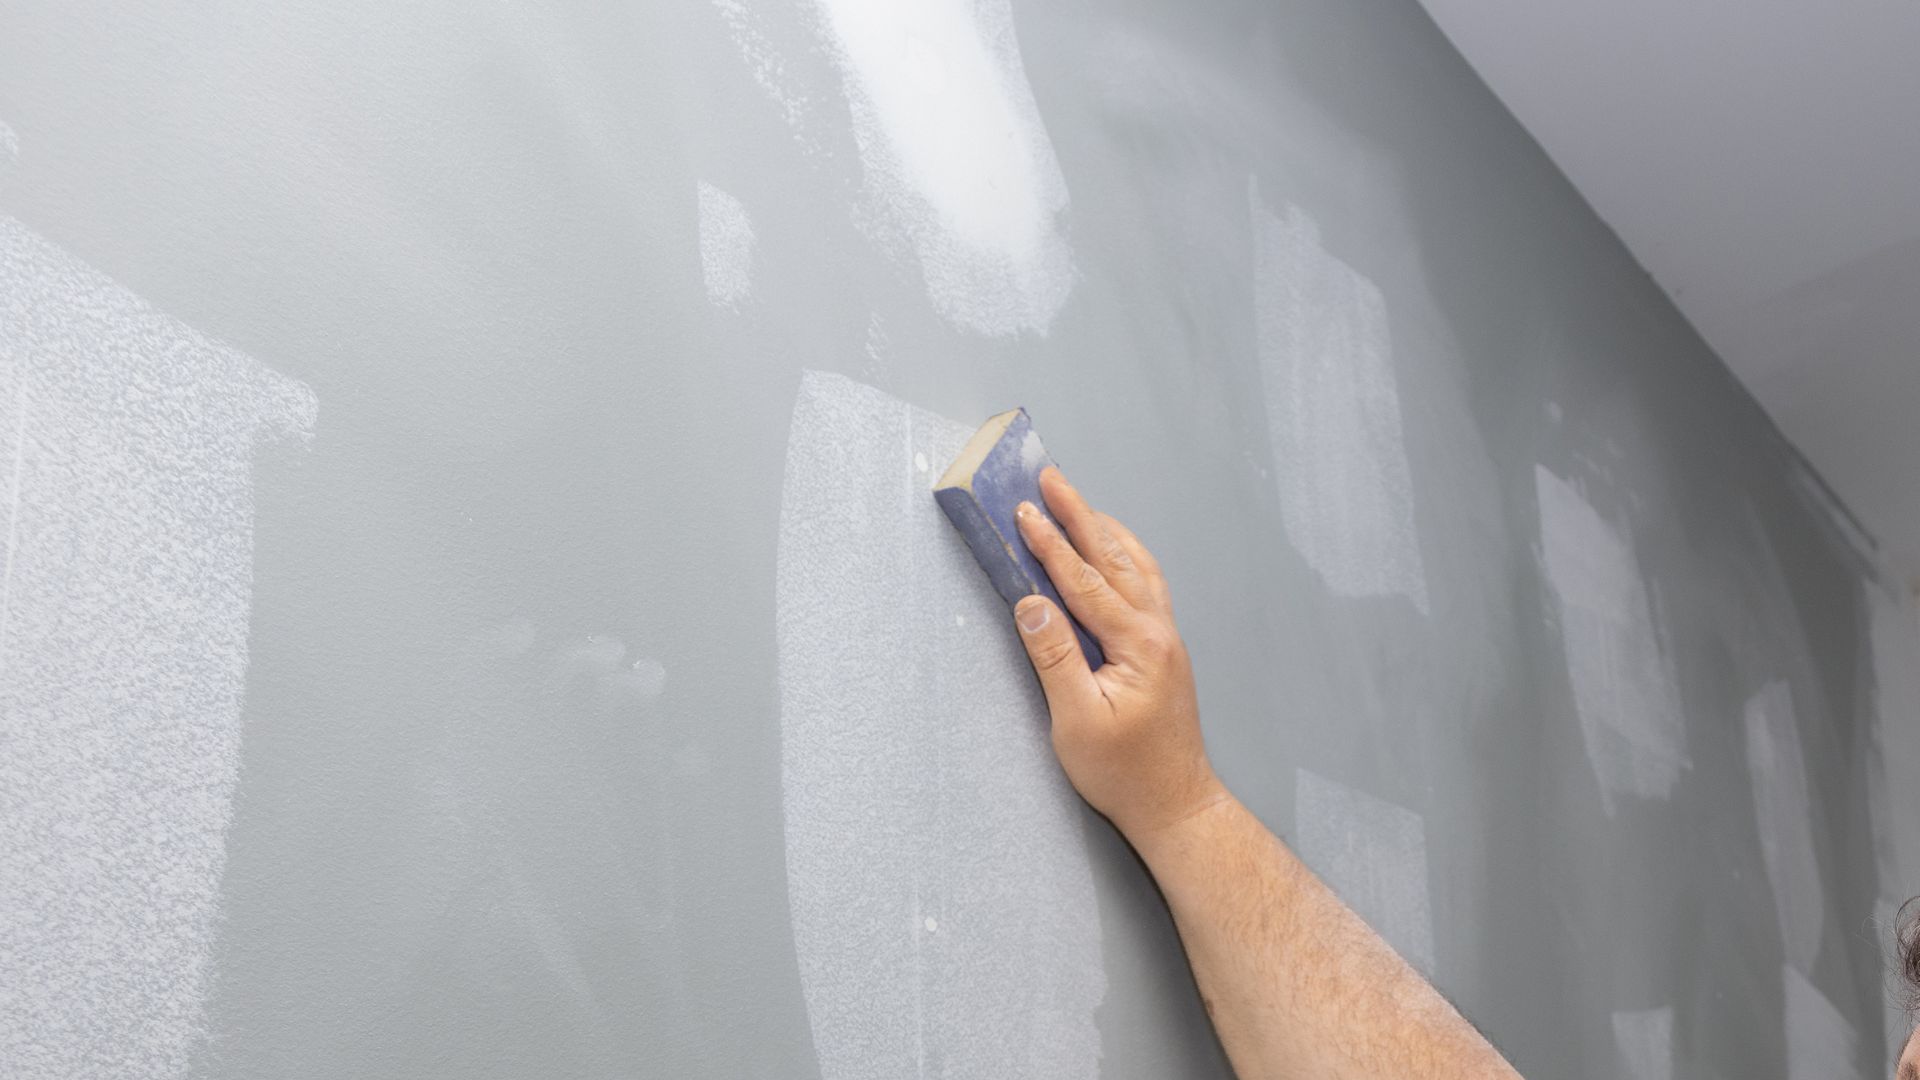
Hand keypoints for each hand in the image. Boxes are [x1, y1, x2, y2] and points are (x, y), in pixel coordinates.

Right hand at [1012, 468, 1226, 838]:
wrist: (1176, 804)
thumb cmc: (1126, 773)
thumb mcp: (1077, 721)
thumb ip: (1054, 657)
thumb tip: (1031, 604)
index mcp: (1138, 644)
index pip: (1084, 582)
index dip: (1050, 545)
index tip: (1023, 511)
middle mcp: (1158, 631)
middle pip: (1112, 559)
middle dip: (1078, 515)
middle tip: (1051, 478)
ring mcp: (1165, 638)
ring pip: (1133, 566)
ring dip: (1102, 530)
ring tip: (1076, 501)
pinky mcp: (1163, 649)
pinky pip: (1144, 584)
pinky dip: (1123, 555)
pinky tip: (1112, 550)